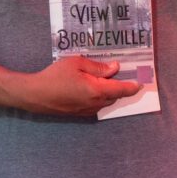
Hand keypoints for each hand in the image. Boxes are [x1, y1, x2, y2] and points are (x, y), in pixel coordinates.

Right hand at [24, 57, 140, 115]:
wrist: (35, 95)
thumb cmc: (55, 76)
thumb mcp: (77, 64)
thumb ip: (98, 67)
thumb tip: (115, 68)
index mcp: (97, 90)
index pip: (121, 90)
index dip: (132, 87)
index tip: (141, 84)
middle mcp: (95, 103)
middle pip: (114, 96)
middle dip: (120, 87)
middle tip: (122, 75)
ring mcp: (87, 111)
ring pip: (105, 102)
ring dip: (108, 93)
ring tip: (105, 80)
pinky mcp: (79, 114)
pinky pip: (95, 105)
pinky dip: (98, 97)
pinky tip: (91, 88)